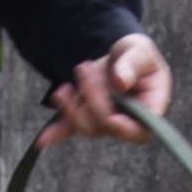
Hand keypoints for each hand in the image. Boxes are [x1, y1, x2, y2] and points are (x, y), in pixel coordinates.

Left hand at [36, 33, 171, 148]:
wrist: (118, 57)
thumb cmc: (136, 54)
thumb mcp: (139, 51)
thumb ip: (132, 64)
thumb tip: (120, 82)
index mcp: (150, 108)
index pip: (141, 130)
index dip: (125, 129)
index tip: (111, 118)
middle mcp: (128, 122)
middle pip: (107, 124)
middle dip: (93, 96)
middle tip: (85, 68)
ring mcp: (105, 125)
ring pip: (87, 126)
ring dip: (75, 102)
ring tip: (78, 72)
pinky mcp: (86, 120)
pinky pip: (70, 129)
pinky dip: (56, 133)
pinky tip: (41, 140)